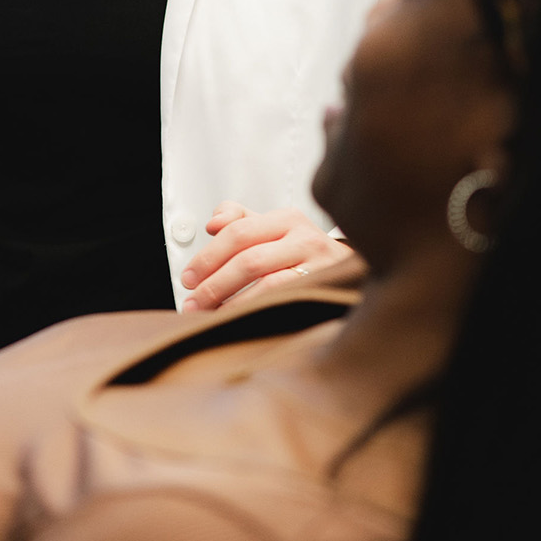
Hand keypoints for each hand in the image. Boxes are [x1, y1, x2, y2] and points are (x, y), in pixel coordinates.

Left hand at [179, 203, 351, 311]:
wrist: (352, 270)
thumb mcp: (273, 227)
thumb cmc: (302, 250)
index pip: (238, 232)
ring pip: (268, 286)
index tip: (188, 277)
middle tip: (192, 301)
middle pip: (249, 260)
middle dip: (215, 284)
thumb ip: (238, 218)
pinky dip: (257, 313)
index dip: (209, 256)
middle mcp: (304, 240)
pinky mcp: (325, 293)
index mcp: (287, 219)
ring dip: (232, 304)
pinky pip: (285, 304)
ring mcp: (319, 268)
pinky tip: (239, 322)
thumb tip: (212, 223)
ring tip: (209, 315)